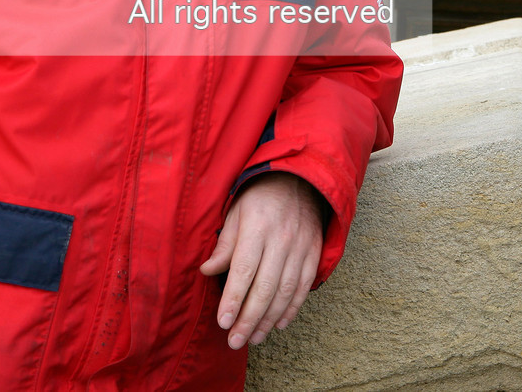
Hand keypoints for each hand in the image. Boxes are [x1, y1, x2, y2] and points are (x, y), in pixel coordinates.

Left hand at [199, 171, 325, 349]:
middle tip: (235, 341)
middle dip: (249, 319)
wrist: (300, 179)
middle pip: (265, 287)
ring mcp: (301, 247)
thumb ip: (224, 244)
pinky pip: (304, 286)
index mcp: (258, 228)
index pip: (244, 270)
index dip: (234, 299)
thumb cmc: (260, 197)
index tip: (224, 323)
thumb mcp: (236, 212)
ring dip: (269, 319)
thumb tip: (207, 271)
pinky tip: (278, 324)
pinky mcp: (314, 252)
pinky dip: (292, 308)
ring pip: (286, 291)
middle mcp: (282, 239)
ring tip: (254, 338)